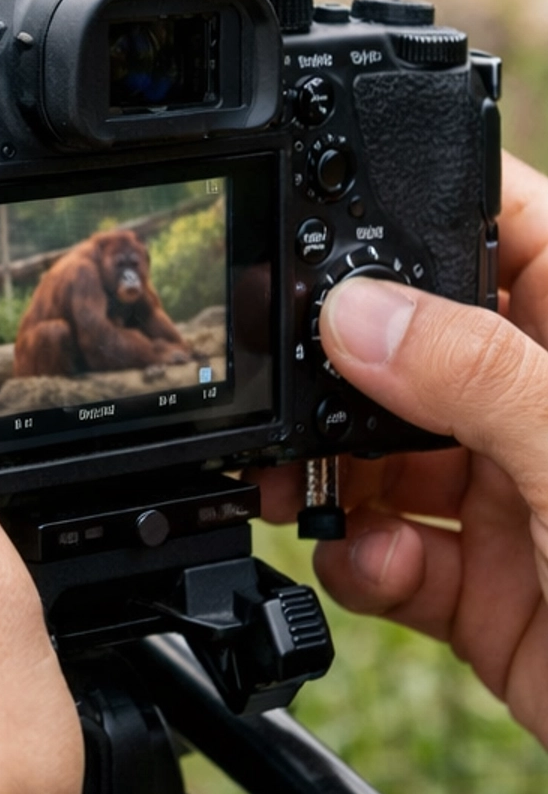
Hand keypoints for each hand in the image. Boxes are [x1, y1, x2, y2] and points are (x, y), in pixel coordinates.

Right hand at [261, 150, 547, 746]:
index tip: (320, 196)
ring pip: (387, 455)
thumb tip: (355, 313)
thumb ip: (477, 375)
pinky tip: (372, 566)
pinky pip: (392, 557)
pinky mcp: (490, 597)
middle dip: (336, 362)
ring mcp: (521, 503)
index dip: (419, 201)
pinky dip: (361, 562)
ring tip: (286, 485)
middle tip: (272, 375)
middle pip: (417, 345)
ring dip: (326, 471)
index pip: (508, 226)